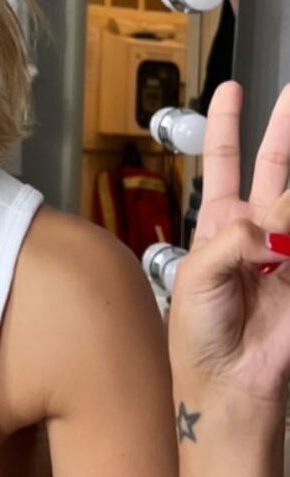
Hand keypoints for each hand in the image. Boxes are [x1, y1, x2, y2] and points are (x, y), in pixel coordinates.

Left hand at [168, 82, 289, 406]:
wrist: (227, 386)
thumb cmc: (199, 337)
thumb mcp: (195, 278)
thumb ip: (232, 241)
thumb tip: (272, 226)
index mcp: (219, 225)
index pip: (224, 162)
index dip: (227, 124)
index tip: (231, 90)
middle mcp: (256, 231)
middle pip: (275, 166)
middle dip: (286, 129)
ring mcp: (287, 252)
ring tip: (277, 239)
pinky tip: (284, 251)